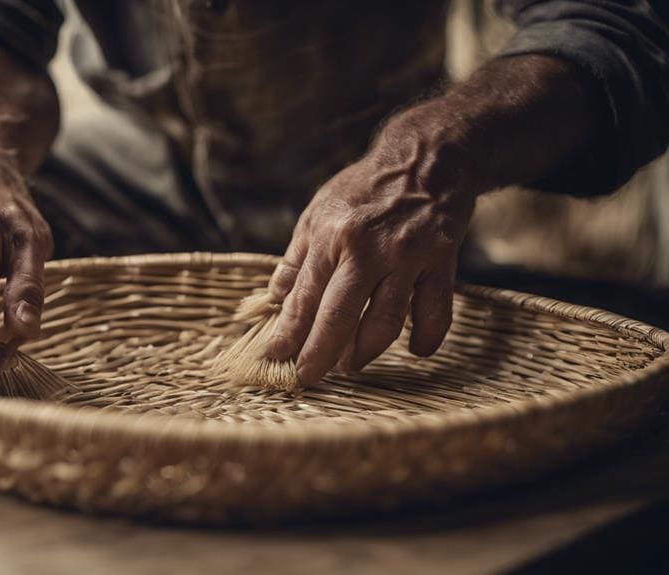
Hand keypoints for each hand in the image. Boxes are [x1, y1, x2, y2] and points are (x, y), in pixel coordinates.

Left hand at [266, 123, 476, 384]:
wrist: (426, 160)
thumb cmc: (364, 190)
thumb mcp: (317, 213)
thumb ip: (296, 258)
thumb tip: (275, 298)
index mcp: (330, 236)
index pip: (303, 298)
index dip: (288, 333)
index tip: (276, 357)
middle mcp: (367, 249)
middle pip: (339, 317)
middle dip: (319, 355)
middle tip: (307, 378)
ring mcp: (407, 257)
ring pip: (384, 321)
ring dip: (365, 352)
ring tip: (349, 365)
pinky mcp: (441, 261)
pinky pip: (435, 311)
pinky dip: (426, 336)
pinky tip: (415, 349)